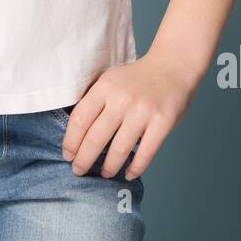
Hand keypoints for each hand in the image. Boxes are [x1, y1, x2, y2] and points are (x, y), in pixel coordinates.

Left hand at [61, 50, 201, 180]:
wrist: (172, 66)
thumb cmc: (136, 78)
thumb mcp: (110, 80)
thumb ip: (94, 101)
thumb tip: (75, 133)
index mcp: (105, 87)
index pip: (79, 119)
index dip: (71, 142)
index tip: (67, 155)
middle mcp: (122, 99)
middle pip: (95, 138)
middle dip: (84, 160)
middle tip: (79, 170)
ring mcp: (143, 112)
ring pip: (119, 149)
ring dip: (109, 167)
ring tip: (105, 173)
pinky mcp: (162, 123)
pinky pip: (146, 153)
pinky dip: (135, 167)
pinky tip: (128, 173)